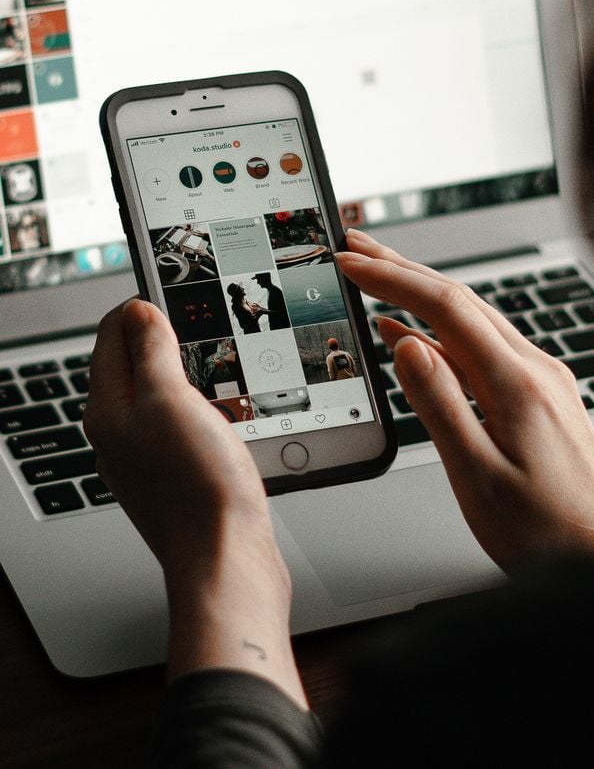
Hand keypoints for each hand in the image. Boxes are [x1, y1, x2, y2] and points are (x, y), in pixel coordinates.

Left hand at [84, 299, 306, 704]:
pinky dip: (206, 408)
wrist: (225, 555)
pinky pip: (185, 424)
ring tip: (222, 371)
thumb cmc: (197, 485)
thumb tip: (137, 309)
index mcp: (108, 409)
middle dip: (170, 340)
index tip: (179, 294)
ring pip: (164, 394)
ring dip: (191, 375)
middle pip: (137, 362)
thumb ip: (151, 350)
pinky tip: (229, 414)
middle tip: (206, 331)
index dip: (144, 307)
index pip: (112, 333)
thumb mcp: (170, 398)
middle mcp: (120, 432)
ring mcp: (147, 455)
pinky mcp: (177, 473)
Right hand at [337, 231, 593, 572]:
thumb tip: (404, 344)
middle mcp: (534, 369)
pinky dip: (445, 332)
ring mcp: (542, 379)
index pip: (444, 307)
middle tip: (358, 248)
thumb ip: (439, 404)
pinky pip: (485, 347)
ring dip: (423, 292)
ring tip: (380, 277)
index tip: (351, 262)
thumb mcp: (478, 476)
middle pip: (460, 299)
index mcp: (516, 383)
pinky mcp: (541, 395)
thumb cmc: (549, 531)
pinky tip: (419, 336)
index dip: (392, 278)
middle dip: (403, 268)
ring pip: (474, 318)